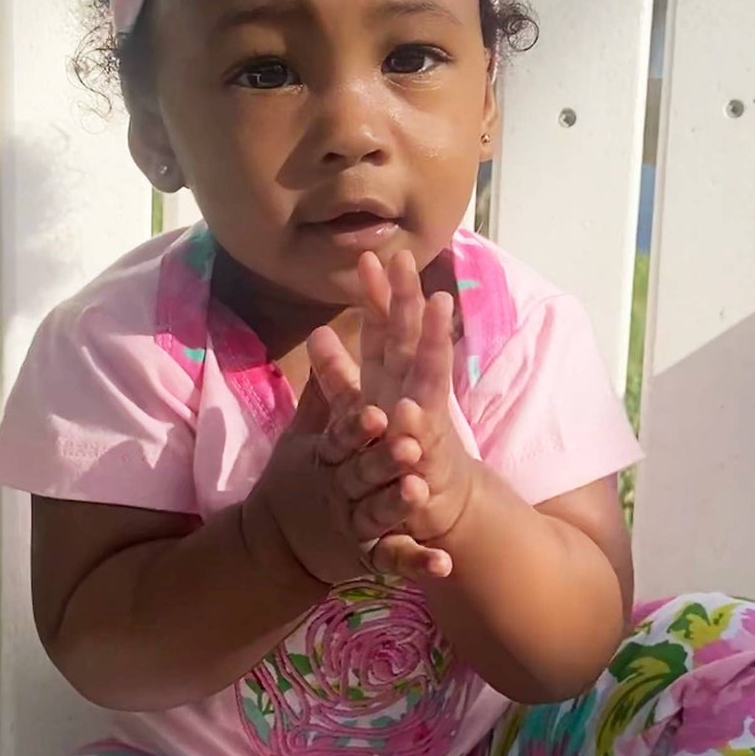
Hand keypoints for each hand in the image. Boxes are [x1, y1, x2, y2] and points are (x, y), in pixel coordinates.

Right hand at [245, 305, 456, 584]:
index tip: (377, 412)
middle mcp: (339, 490)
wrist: (275, 549)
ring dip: (398, 505)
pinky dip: (418, 564)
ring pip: (378, 515)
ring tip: (419, 493)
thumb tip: (323, 333)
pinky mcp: (369, 559)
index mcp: (325, 458)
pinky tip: (444, 564)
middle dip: (384, 461)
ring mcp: (354, 527)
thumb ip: (321, 392)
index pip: (341, 437)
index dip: (357, 427)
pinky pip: (395, 561)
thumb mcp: (301, 438)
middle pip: (362, 473)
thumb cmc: (296, 482)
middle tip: (408, 447)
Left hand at [338, 250, 477, 564]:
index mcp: (394, 378)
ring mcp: (428, 423)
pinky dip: (418, 430)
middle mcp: (414, 391)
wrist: (438, 498)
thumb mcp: (363, 408)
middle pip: (411, 338)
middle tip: (405, 261)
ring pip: (432, 380)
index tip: (368, 257)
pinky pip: (425, 442)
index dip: (377, 295)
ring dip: (436, 345)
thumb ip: (338, 374)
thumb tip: (316, 333)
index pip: (385, 329)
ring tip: (437, 306)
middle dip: (409, 300)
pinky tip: (410, 412)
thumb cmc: (398, 446)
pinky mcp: (432, 462)